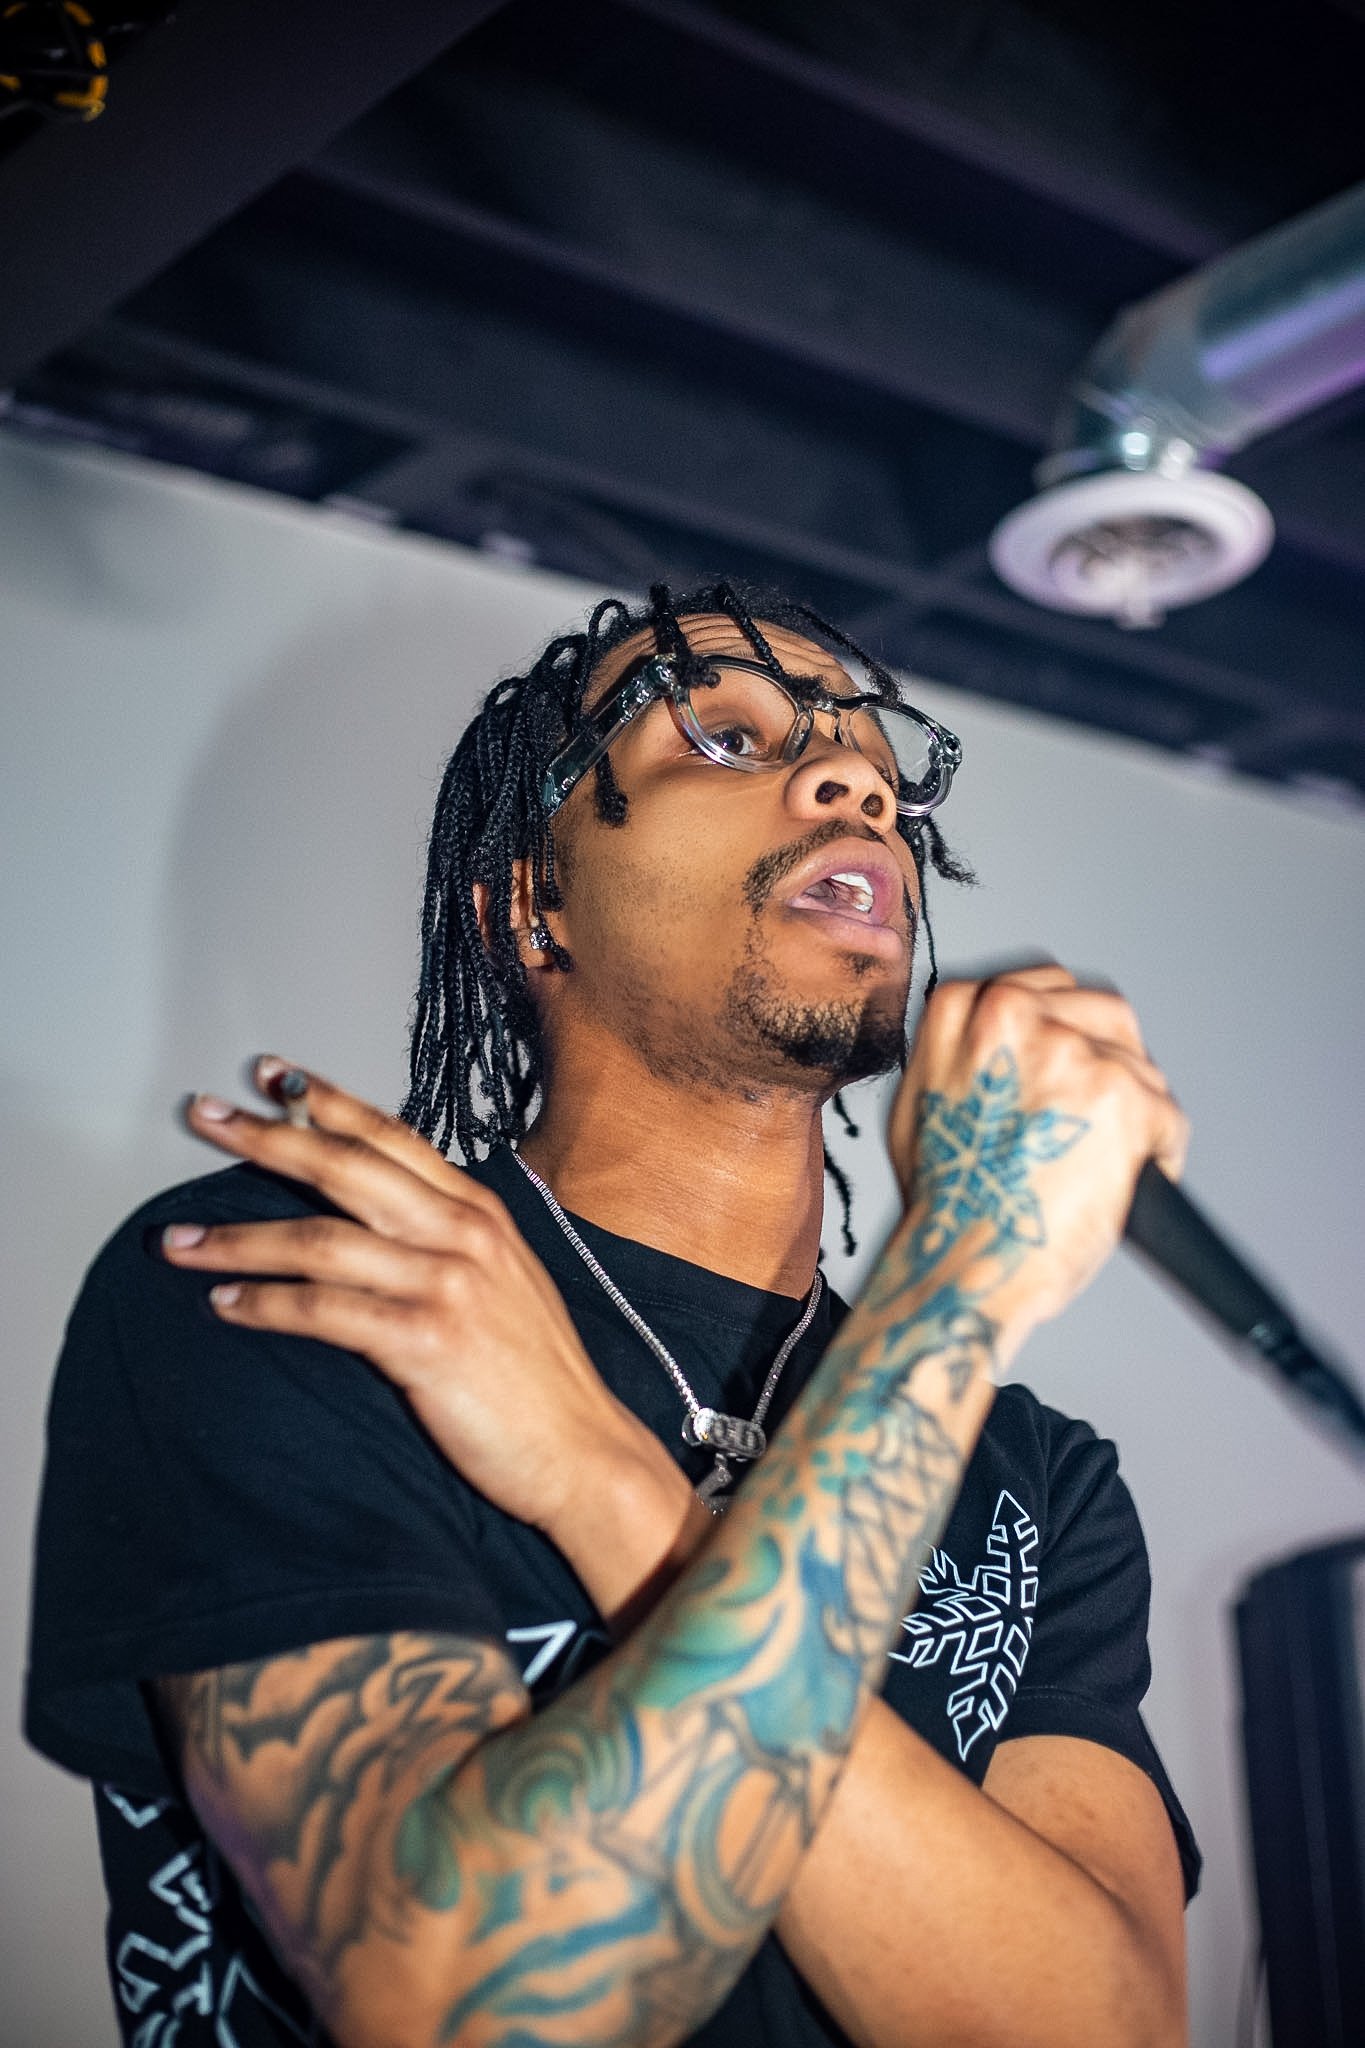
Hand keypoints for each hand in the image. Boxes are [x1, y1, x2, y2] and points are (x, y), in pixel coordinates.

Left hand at [163, 1060, 656, 1537]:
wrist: (582, 1448)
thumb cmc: (534, 1375)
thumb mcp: (502, 1280)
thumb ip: (447, 1239)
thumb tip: (377, 1215)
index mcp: (479, 1210)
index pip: (390, 1136)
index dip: (325, 1101)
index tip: (270, 1076)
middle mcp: (464, 1232)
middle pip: (345, 1167)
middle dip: (265, 1137)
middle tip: (204, 1116)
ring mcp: (447, 1283)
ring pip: (321, 1240)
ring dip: (238, 1238)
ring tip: (178, 1242)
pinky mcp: (427, 1340)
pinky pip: (325, 1312)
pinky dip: (267, 1304)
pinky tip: (226, 1304)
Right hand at [886, 965, 1187, 1335]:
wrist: (964, 1260)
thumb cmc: (942, 1198)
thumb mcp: (920, 1097)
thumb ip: (965, 1052)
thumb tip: (1010, 1045)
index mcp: (963, 1006)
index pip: (1047, 985)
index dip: (1069, 1027)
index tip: (1076, 1057)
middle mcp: (1018, 1014)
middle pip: (1103, 1012)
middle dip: (1111, 1059)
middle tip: (1101, 1112)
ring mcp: (1076, 1053)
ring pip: (1140, 1064)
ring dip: (1136, 1107)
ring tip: (1110, 1155)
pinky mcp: (1125, 1097)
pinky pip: (1168, 1116)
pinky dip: (1161, 1151)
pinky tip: (1136, 1176)